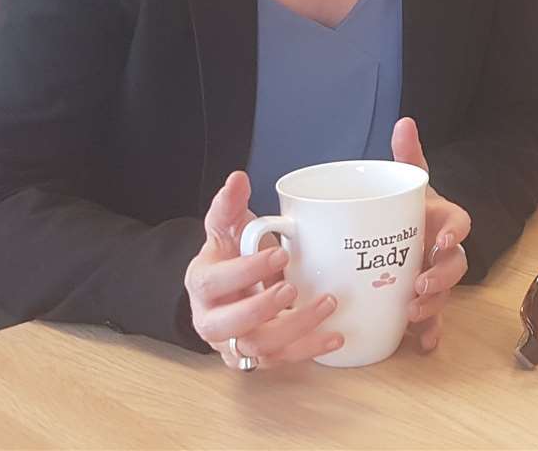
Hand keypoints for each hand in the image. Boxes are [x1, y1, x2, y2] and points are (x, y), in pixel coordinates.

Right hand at [183, 171, 342, 370]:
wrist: (227, 289)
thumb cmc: (228, 256)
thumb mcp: (225, 227)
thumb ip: (229, 204)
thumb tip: (238, 178)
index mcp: (202, 284)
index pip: (215, 282)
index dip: (246, 270)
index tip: (279, 252)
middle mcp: (212, 321)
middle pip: (230, 326)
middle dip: (263, 309)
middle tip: (292, 288)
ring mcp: (234, 343)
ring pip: (260, 348)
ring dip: (295, 329)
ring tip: (326, 305)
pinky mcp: (258, 357)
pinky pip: (282, 360)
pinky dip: (310, 349)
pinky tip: (335, 334)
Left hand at [391, 117, 470, 352]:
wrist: (411, 231)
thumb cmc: (411, 207)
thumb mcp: (410, 182)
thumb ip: (408, 155)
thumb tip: (404, 121)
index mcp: (445, 220)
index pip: (460, 224)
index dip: (455, 232)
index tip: (442, 239)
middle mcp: (446, 251)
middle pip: (455, 266)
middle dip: (440, 277)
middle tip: (418, 285)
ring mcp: (438, 277)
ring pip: (445, 295)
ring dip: (434, 307)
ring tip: (412, 314)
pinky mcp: (429, 300)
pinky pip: (436, 320)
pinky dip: (431, 334)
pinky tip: (423, 345)